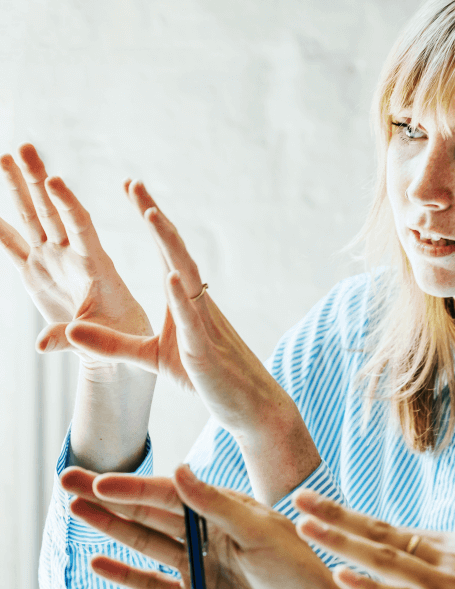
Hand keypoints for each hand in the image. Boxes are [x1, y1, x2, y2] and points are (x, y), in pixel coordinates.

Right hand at [0, 144, 152, 367]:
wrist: (114, 342)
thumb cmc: (119, 336)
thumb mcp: (104, 340)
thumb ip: (73, 338)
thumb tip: (41, 346)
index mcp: (96, 265)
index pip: (80, 227)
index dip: (67, 203)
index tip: (54, 180)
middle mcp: (71, 255)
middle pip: (52, 211)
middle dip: (37, 179)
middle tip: (25, 147)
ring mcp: (51, 260)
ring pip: (32, 218)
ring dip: (17, 189)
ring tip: (4, 156)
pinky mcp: (35, 272)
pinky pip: (11, 244)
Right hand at [61, 464, 340, 588]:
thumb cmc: (299, 570)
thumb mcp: (261, 532)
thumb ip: (217, 505)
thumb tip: (180, 470)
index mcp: (225, 510)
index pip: (171, 493)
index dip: (135, 487)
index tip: (102, 481)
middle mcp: (207, 533)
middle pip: (149, 512)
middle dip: (110, 497)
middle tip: (68, 479)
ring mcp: (198, 567)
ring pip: (145, 543)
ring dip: (111, 527)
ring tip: (75, 510)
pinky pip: (152, 585)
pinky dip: (125, 574)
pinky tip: (98, 562)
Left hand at [66, 182, 320, 502]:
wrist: (248, 404)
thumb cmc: (206, 376)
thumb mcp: (151, 357)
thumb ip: (112, 344)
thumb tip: (71, 329)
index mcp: (184, 300)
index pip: (165, 251)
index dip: (150, 219)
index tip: (132, 188)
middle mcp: (196, 302)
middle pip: (175, 251)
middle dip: (155, 216)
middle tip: (134, 183)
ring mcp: (203, 322)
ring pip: (186, 275)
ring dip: (169, 245)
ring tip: (151, 215)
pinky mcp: (204, 349)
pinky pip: (193, 319)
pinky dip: (181, 296)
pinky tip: (171, 275)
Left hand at [293, 490, 454, 588]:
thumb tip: (449, 571)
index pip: (396, 532)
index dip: (358, 522)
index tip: (329, 510)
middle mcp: (445, 555)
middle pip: (380, 531)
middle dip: (336, 515)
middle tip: (299, 497)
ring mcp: (446, 582)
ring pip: (381, 556)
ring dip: (339, 540)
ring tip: (303, 526)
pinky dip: (369, 588)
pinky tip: (341, 577)